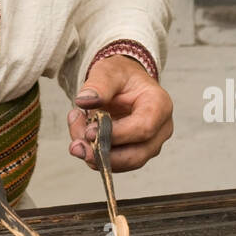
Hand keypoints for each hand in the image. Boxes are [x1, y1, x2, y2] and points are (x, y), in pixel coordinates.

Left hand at [66, 56, 173, 171]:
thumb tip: (84, 101)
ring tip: (75, 139)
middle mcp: (160, 129)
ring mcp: (150, 144)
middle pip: (136, 155)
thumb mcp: (108, 71)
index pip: (143, 128)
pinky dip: (96, 155)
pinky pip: (115, 163)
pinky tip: (81, 138)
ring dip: (96, 156)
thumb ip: (98, 85)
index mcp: (159, 105)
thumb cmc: (120, 76)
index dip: (115, 134)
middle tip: (75, 146)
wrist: (123, 83)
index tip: (89, 131)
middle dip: (103, 154)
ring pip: (124, 163)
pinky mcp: (136, 153)